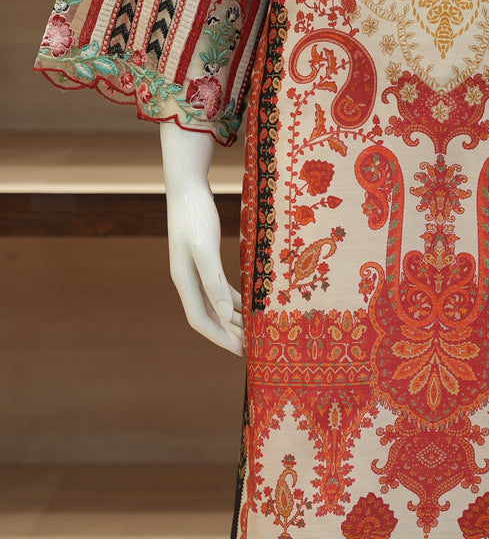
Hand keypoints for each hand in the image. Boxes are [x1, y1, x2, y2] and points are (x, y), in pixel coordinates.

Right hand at [159, 124, 243, 355]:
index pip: (200, 320)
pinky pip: (220, 288)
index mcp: (184, 280)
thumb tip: (226, 314)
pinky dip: (234, 298)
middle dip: (228, 333)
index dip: (220, 338)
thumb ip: (214, 282)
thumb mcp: (205, 249)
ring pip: (215, 303)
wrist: (187, 187)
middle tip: (252, 345)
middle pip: (208, 316)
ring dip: (233, 317)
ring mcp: (195, 270)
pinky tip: (250, 302)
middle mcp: (188, 280)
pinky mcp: (205, 260)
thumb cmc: (195, 216)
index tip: (241, 350)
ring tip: (254, 328)